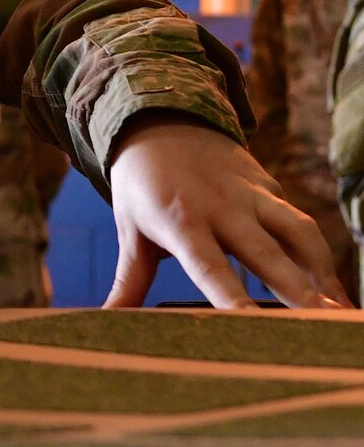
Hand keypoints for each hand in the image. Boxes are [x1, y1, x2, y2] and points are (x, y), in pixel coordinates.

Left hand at [104, 115, 350, 309]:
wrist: (160, 121)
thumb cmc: (141, 186)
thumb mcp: (129, 229)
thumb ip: (128, 280)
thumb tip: (105, 319)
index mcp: (180, 222)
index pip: (209, 266)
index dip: (231, 296)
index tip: (251, 325)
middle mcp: (221, 208)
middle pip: (265, 252)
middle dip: (297, 289)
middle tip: (324, 325)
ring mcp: (251, 196)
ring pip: (297, 232)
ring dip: (323, 272)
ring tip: (343, 313)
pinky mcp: (270, 188)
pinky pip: (300, 222)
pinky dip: (320, 255)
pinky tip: (334, 290)